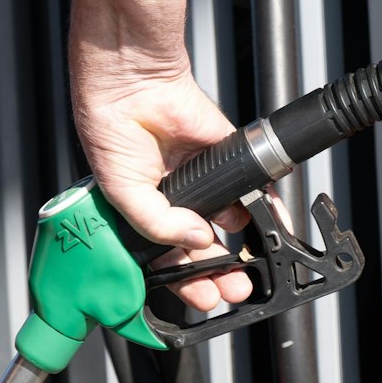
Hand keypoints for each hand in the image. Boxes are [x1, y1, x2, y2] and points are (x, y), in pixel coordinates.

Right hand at [72, 67, 255, 312]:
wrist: (130, 85)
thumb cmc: (110, 132)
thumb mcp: (123, 194)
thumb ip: (159, 225)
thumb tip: (199, 241)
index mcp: (143, 214)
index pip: (167, 259)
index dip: (185, 280)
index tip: (203, 297)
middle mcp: (174, 201)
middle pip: (202, 248)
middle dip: (219, 273)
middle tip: (232, 290)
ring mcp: (202, 181)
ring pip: (228, 223)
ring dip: (242, 247)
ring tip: (248, 269)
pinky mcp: (226, 157)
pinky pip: (251, 187)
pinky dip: (265, 207)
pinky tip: (271, 228)